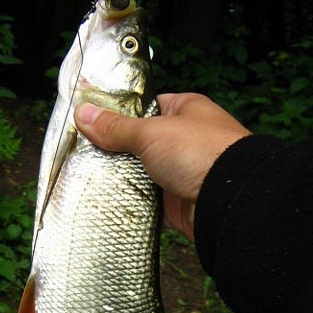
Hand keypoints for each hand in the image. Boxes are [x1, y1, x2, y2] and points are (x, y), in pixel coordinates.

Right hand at [75, 93, 250, 240]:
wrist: (230, 201)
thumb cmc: (201, 152)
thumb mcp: (151, 132)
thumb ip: (116, 127)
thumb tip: (84, 113)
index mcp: (185, 111)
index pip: (146, 107)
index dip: (119, 113)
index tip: (90, 120)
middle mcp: (185, 141)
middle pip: (140, 144)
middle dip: (116, 151)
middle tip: (83, 153)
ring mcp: (182, 173)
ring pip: (143, 175)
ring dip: (123, 180)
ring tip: (88, 178)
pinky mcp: (178, 203)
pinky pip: (149, 204)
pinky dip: (133, 205)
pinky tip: (109, 203)